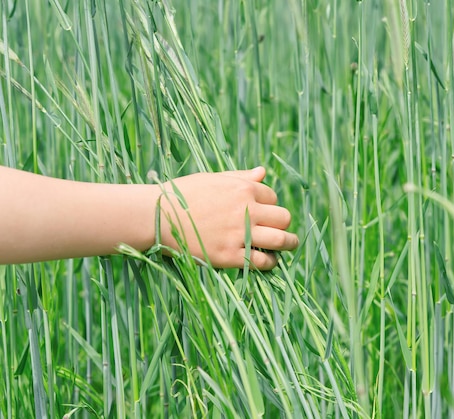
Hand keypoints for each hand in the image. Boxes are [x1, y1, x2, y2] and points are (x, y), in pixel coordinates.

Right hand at [158, 167, 297, 269]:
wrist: (155, 217)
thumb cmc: (181, 195)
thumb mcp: (212, 179)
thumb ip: (240, 177)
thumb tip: (263, 171)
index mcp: (242, 189)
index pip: (272, 197)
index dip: (270, 205)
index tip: (263, 212)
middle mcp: (246, 210)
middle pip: (283, 217)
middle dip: (284, 224)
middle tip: (283, 230)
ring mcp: (239, 234)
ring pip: (280, 240)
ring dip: (289, 243)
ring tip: (289, 245)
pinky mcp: (229, 256)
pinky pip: (261, 261)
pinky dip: (270, 262)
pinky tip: (269, 261)